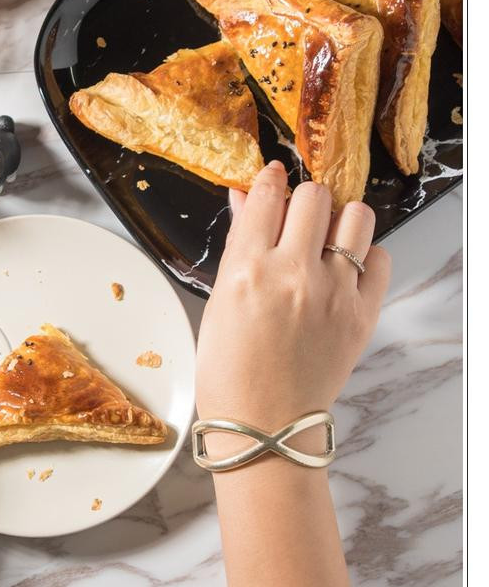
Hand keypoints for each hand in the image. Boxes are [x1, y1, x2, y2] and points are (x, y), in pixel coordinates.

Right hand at [196, 161, 390, 429]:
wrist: (265, 422)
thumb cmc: (229, 369)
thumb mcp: (219, 302)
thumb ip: (239, 245)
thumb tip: (246, 197)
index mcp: (248, 270)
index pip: (267, 197)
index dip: (270, 179)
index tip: (272, 177)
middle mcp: (294, 274)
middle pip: (314, 196)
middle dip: (303, 200)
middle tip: (296, 220)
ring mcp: (334, 293)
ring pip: (356, 216)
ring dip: (339, 220)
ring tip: (326, 241)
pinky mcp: (363, 314)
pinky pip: (380, 258)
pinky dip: (364, 256)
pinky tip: (344, 271)